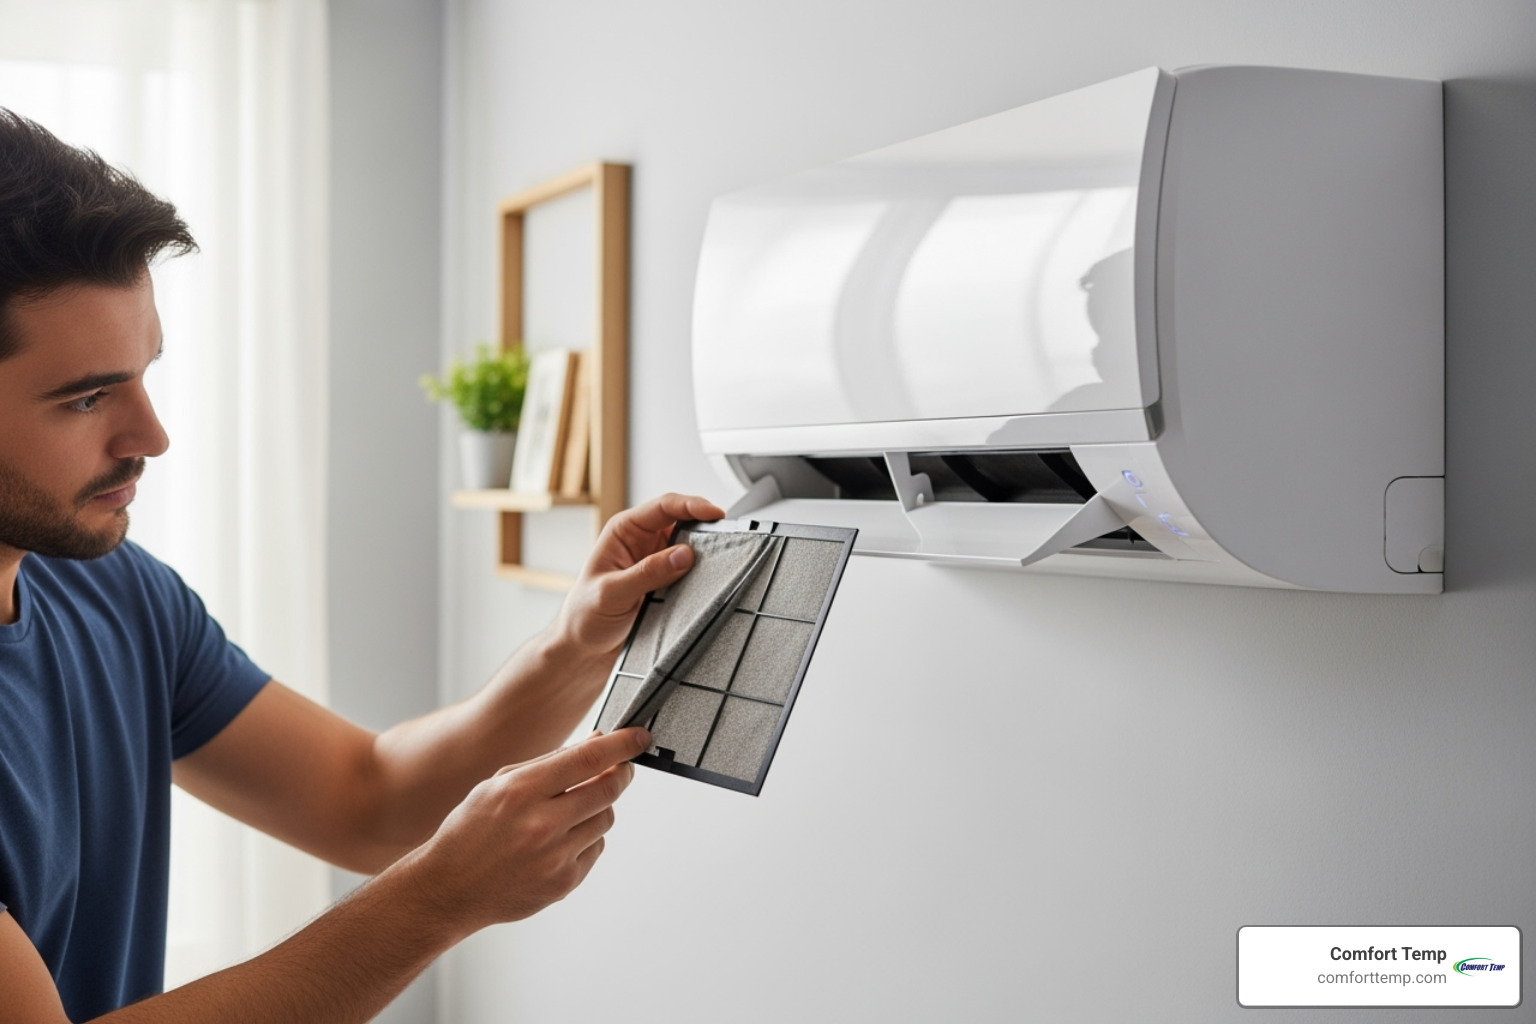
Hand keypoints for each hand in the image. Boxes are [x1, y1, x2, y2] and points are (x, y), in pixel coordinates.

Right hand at [408, 727, 650, 934]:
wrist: (449, 888)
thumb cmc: (471, 831)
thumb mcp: (498, 784)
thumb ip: (550, 763)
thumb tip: (596, 743)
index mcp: (521, 791)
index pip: (588, 759)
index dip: (622, 744)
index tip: (639, 736)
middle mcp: (541, 824)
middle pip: (608, 789)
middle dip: (621, 773)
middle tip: (621, 768)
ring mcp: (555, 857)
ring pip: (605, 818)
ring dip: (598, 808)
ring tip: (569, 812)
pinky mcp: (564, 882)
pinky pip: (596, 847)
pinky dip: (586, 838)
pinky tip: (558, 841)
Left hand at [555, 492, 724, 653]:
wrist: (584, 648)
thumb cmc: (584, 616)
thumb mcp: (612, 593)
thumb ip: (647, 573)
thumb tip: (683, 554)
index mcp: (623, 531)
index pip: (663, 506)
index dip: (691, 505)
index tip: (714, 513)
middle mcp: (642, 541)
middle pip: (682, 521)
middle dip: (705, 525)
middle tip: (726, 537)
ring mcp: (656, 561)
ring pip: (691, 545)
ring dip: (705, 551)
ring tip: (721, 558)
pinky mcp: (666, 582)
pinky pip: (691, 571)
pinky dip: (703, 573)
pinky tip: (710, 580)